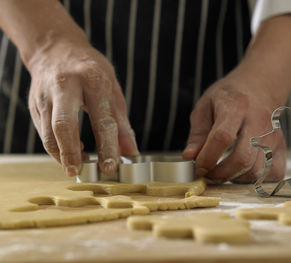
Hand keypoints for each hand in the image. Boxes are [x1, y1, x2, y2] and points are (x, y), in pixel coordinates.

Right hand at [28, 40, 138, 175]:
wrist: (56, 49)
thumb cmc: (91, 70)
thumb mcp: (113, 90)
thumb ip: (122, 123)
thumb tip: (131, 152)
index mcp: (93, 80)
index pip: (101, 119)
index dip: (107, 146)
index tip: (110, 167)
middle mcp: (65, 85)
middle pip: (64, 125)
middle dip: (71, 152)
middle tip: (79, 172)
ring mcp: (46, 94)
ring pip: (48, 132)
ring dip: (62, 154)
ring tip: (77, 166)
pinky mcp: (34, 103)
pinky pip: (43, 132)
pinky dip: (55, 147)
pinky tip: (69, 151)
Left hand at [182, 68, 285, 182]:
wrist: (260, 84)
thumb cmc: (229, 96)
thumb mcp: (205, 107)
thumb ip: (197, 134)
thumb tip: (189, 158)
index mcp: (236, 106)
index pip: (222, 137)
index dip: (207, 158)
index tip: (197, 168)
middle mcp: (258, 121)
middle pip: (242, 158)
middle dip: (220, 174)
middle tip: (207, 174)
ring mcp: (273, 135)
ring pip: (257, 170)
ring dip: (235, 178)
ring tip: (222, 171)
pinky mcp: (281, 146)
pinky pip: (274, 173)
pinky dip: (256, 179)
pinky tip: (242, 171)